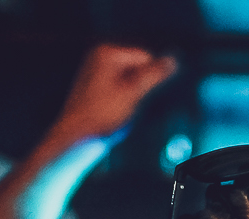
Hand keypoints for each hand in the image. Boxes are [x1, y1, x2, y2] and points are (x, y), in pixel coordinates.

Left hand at [46, 44, 178, 148]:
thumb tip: (173, 61)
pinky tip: (112, 113)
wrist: (76, 136)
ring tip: (117, 111)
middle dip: (138, 87)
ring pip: (128, 81)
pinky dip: (120, 100)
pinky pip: (117, 89)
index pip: (145, 57)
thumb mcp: (133, 93)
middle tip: (125, 105)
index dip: (149, 79)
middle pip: (136, 68)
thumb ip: (154, 74)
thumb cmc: (100, 115)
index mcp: (107, 53)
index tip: (138, 97)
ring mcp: (94, 71)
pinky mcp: (93, 86)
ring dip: (130, 95)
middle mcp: (99, 57)